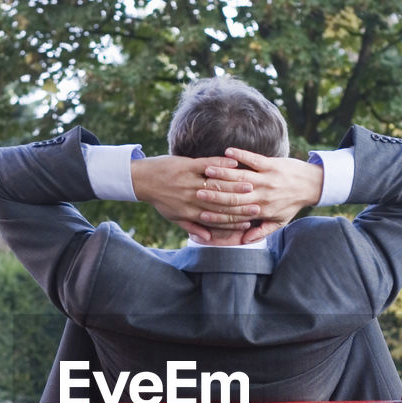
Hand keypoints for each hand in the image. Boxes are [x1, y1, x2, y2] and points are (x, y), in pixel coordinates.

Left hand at [131, 154, 258, 240]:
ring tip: (252, 184)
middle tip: (258, 204)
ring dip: (235, 185)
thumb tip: (208, 239)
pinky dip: (221, 164)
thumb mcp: (174, 218)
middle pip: (220, 203)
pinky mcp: (186, 166)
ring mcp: (189, 181)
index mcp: (190, 212)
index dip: (234, 221)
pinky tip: (235, 163)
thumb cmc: (160, 200)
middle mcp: (191, 198)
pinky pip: (207, 164)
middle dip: (240, 205)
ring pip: (216, 185)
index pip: (216, 219)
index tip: (249, 222)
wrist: (143, 180)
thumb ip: (192, 227)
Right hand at [196, 148, 323, 243]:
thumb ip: (261, 231)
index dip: (218, 213)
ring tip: (206, 171)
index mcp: (262, 210)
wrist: (313, 184)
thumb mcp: (279, 222)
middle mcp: (263, 194)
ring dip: (223, 173)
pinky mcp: (272, 164)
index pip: (235, 213)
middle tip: (197, 191)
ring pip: (241, 177)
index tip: (202, 212)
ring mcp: (267, 178)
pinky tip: (226, 152)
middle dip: (215, 193)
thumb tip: (244, 240)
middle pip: (235, 195)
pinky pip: (253, 159)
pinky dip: (240, 155)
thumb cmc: (292, 203)